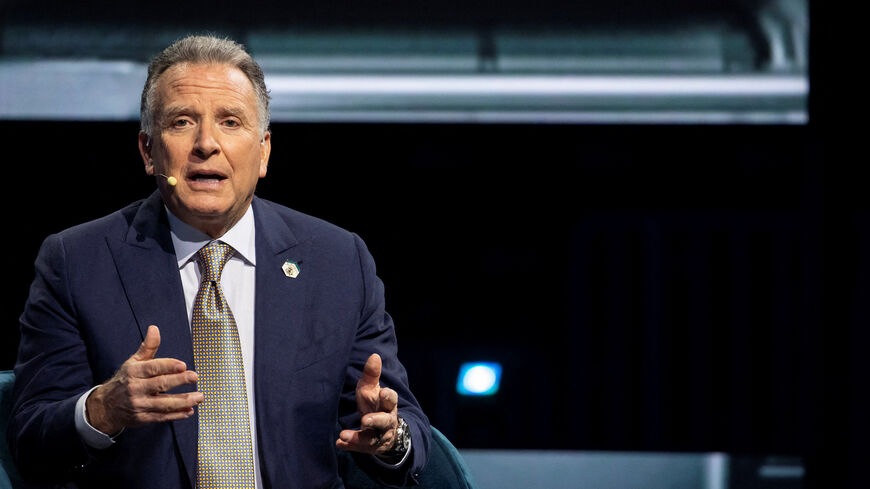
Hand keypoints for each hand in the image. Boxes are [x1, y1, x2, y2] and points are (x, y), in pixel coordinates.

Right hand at [86, 325, 201, 434]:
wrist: (105, 406)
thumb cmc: (125, 380)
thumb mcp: (133, 362)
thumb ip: (148, 347)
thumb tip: (155, 328)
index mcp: (134, 372)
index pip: (152, 368)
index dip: (168, 366)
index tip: (183, 365)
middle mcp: (136, 388)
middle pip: (160, 384)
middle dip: (179, 380)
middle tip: (194, 377)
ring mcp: (139, 405)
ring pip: (164, 403)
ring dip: (183, 401)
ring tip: (199, 397)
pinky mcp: (142, 418)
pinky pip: (162, 417)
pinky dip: (177, 415)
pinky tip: (189, 410)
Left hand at [336, 353, 399, 456]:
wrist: (385, 431)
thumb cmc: (375, 404)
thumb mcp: (372, 390)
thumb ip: (372, 375)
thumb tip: (374, 355)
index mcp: (387, 405)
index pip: (391, 399)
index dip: (387, 397)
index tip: (382, 392)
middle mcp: (386, 421)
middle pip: (384, 421)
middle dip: (375, 420)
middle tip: (365, 420)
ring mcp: (379, 436)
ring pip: (371, 439)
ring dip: (357, 438)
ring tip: (343, 435)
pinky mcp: (369, 447)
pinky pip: (360, 448)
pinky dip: (350, 446)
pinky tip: (339, 443)